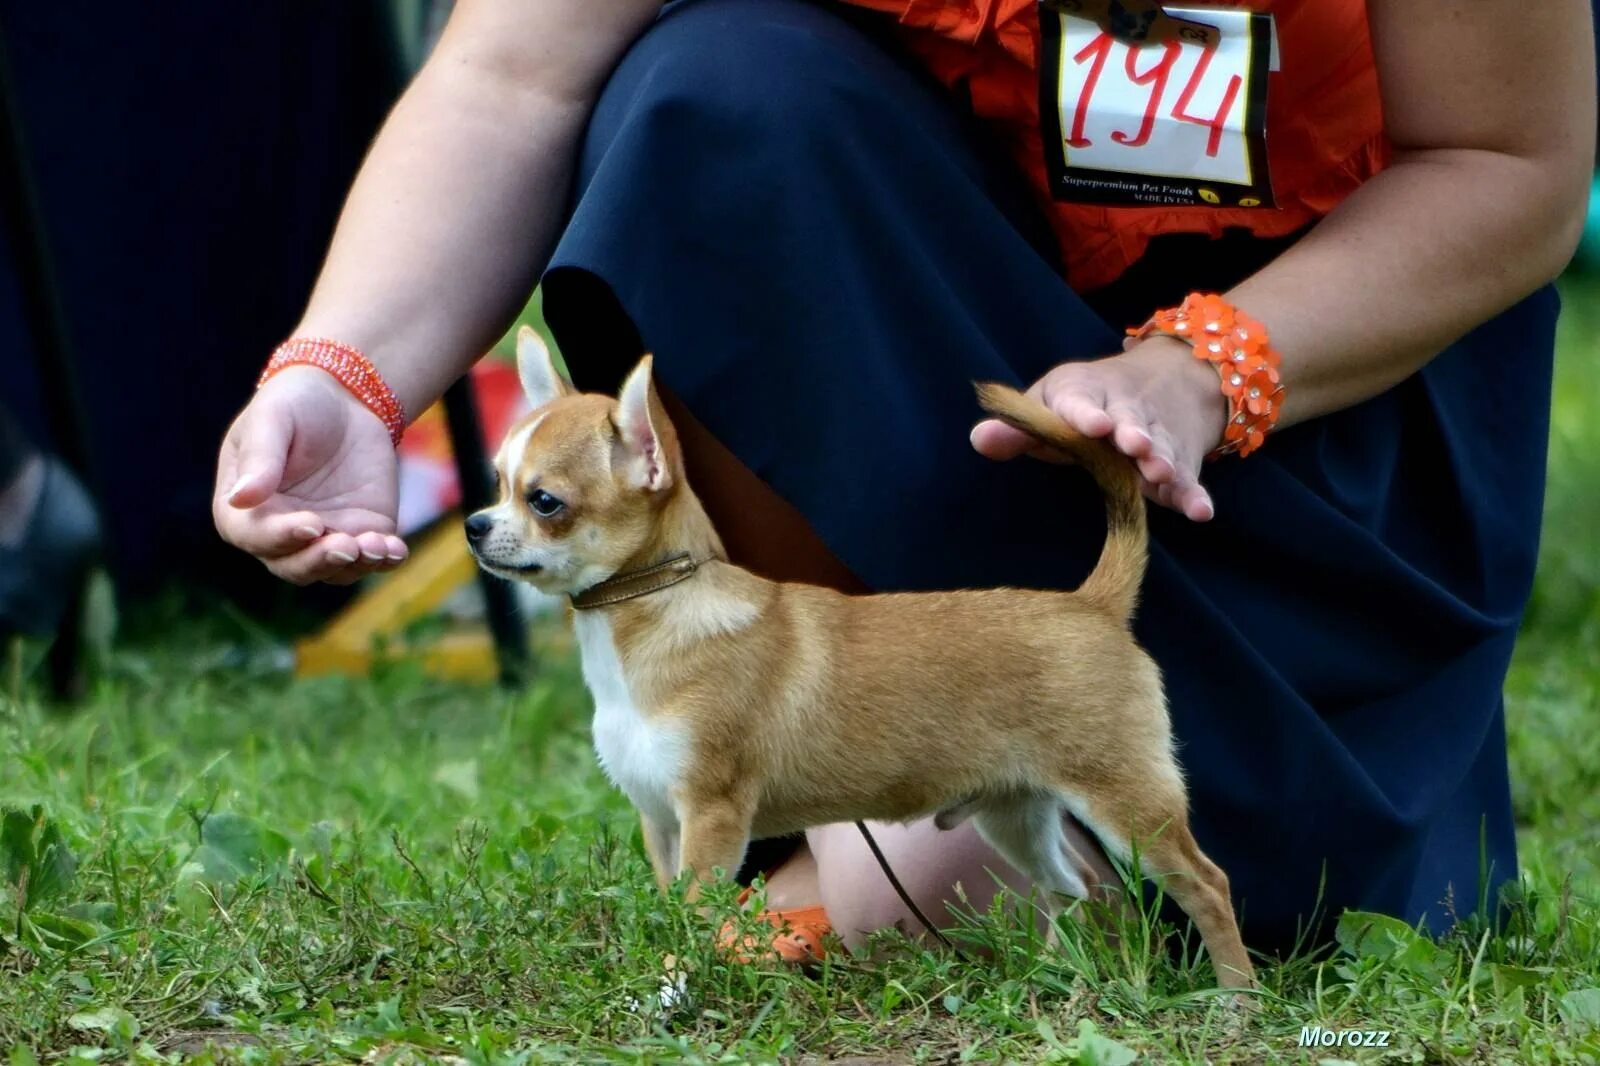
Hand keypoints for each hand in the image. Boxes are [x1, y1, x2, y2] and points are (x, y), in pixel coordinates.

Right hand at [213, 367, 408, 584]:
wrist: (345, 399)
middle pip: (293, 566)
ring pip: (334, 569)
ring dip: (356, 565)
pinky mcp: (361, 532)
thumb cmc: (295, 404)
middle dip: (320, 561)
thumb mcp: (273, 419)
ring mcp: (323, 536)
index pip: (254, 536)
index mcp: (243, 509)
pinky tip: (396, 549)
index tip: (311, 524)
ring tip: (378, 546)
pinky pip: (372, 557)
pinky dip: (384, 559)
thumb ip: (259, 458)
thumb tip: (240, 498)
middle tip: (346, 545)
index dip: (281, 536)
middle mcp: (280, 532)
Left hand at [970, 337, 1226, 521]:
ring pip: (1161, 447)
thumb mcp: (1049, 408)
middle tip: (1134, 446)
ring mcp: (1156, 436)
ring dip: (1162, 460)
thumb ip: (1017, 430)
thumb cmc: (1081, 405)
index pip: (1082, 402)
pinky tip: (1201, 512)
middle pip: (1129, 421)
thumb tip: (980, 439)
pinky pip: (1188, 478)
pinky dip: (1195, 494)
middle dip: (1132, 432)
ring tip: (1161, 474)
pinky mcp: (1179, 461)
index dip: (1086, 414)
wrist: (1162, 380)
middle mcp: (1125, 410)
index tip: (1093, 425)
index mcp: (1085, 393)